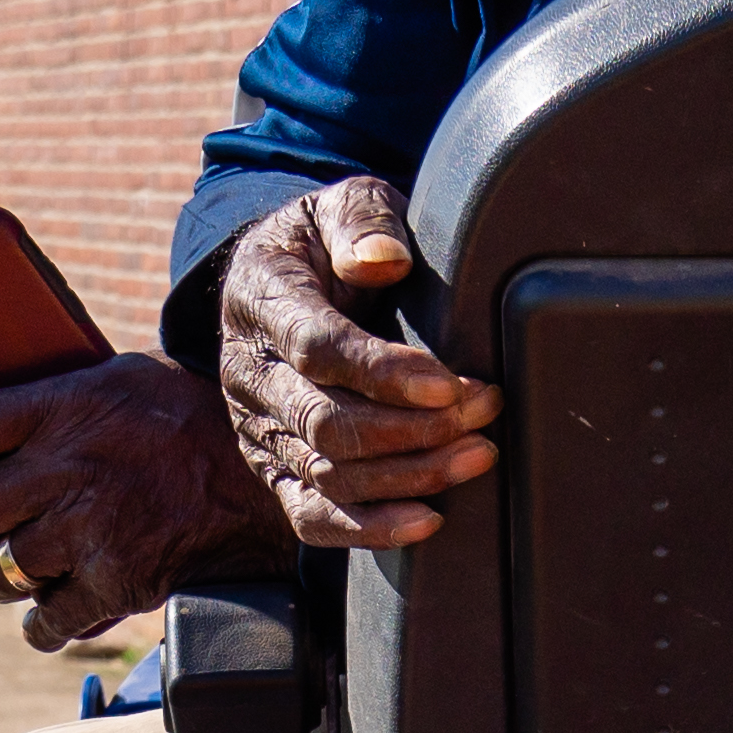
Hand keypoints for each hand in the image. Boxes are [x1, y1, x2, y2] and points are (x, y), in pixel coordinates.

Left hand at [0, 354, 255, 648]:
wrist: (266, 477)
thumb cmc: (185, 419)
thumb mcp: (116, 380)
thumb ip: (51, 398)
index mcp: (58, 407)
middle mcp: (65, 468)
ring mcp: (89, 530)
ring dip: (0, 576)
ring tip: (21, 564)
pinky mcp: (117, 583)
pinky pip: (44, 622)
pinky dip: (40, 624)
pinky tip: (50, 611)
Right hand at [216, 175, 494, 553]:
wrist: (277, 284)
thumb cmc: (322, 243)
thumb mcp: (337, 205)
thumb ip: (361, 219)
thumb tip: (381, 258)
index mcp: (261, 301)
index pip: (317, 348)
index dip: (384, 372)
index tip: (450, 382)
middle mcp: (249, 373)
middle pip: (327, 422)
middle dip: (414, 426)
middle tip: (483, 410)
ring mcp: (258, 428)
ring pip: (329, 473)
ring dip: (411, 473)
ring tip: (478, 453)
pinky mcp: (274, 468)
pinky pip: (311, 515)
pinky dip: (368, 527)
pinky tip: (426, 520)